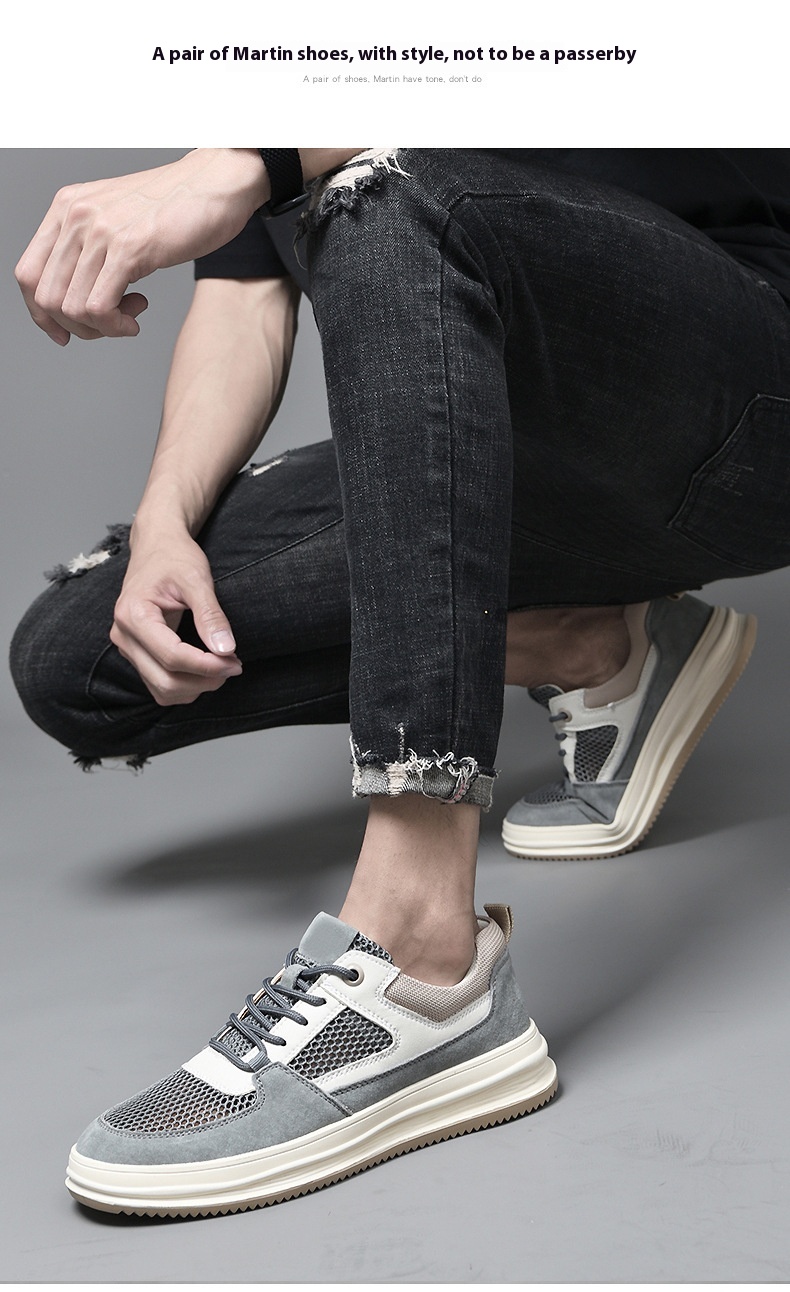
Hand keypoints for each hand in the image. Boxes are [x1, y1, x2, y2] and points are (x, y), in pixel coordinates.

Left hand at [15, 149, 267, 343]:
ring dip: (100, 329)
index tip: (65, 331)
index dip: (40, 313)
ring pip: (71, 307)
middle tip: (108, 325)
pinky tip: (135, 319)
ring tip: (129, 318)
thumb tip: (78, 295)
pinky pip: (99, 307)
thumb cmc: (176, 206)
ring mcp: (100, 232)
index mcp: (66, 209)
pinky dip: (115, 326)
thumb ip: (92, 248)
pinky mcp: (129, 248)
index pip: (27, 273)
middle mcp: (76, 217)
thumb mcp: (118, 221)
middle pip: (46, 297)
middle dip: (75, 327)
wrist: (216, 183)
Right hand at [111, 531, 242, 705]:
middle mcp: (123, 635)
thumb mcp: (197, 579)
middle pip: (165, 681)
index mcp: (133, 615)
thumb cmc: (174, 557)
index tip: (235, 662)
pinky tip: (206, 668)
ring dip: (196, 687)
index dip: (207, 666)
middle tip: (234, 665)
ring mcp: (127, 647)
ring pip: (162, 689)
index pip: (172, 657)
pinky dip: (186, 685)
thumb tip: (226, 650)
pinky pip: (159, 684)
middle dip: (204, 680)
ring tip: (222, 666)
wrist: (157, 546)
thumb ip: (211, 615)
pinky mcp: (136, 653)